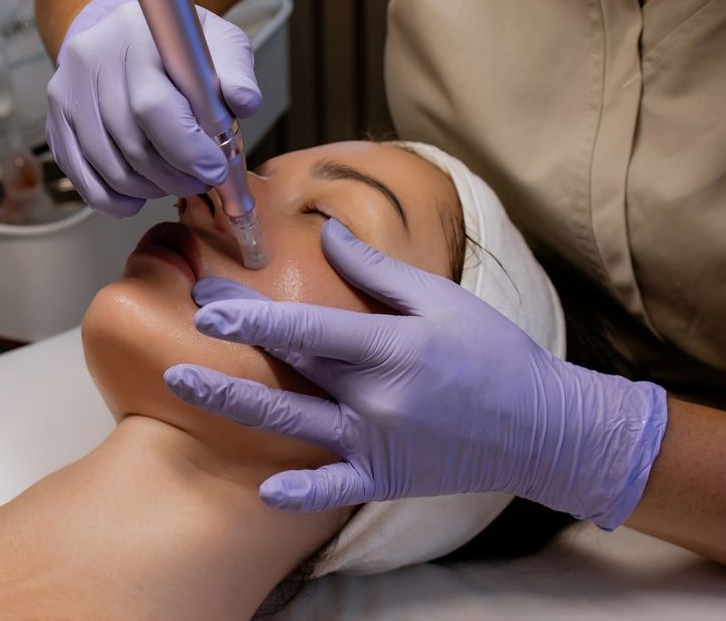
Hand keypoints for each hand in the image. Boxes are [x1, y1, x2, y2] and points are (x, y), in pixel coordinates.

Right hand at [45, 0, 260, 217]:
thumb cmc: (178, 47)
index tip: (214, 170)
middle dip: (175, 176)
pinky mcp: (56, 120)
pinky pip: (82, 179)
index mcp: (136, 36)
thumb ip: (235, 72)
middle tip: (200, 181)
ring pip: (109, 168)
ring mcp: (67, 91)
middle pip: (131, 144)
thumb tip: (243, 102)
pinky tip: (140, 194)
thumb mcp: (218, 43)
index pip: (153, 107)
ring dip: (149, 189)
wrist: (128, 36)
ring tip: (174, 181)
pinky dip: (115, 199)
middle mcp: (93, 60)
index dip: (187, 150)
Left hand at [164, 219, 666, 529]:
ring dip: (233, 404)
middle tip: (191, 317)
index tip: (208, 303)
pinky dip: (301, 492)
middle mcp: (377, 398)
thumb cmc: (495, 353)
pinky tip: (265, 490)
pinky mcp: (384, 479)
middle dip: (234, 342)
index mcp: (393, 347)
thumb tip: (328, 234)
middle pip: (290, 366)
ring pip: (292, 424)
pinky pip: (334, 490)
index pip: (309, 328)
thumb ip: (378, 270)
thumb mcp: (441, 300)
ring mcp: (377, 444)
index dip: (253, 315)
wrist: (543, 428)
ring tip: (182, 384)